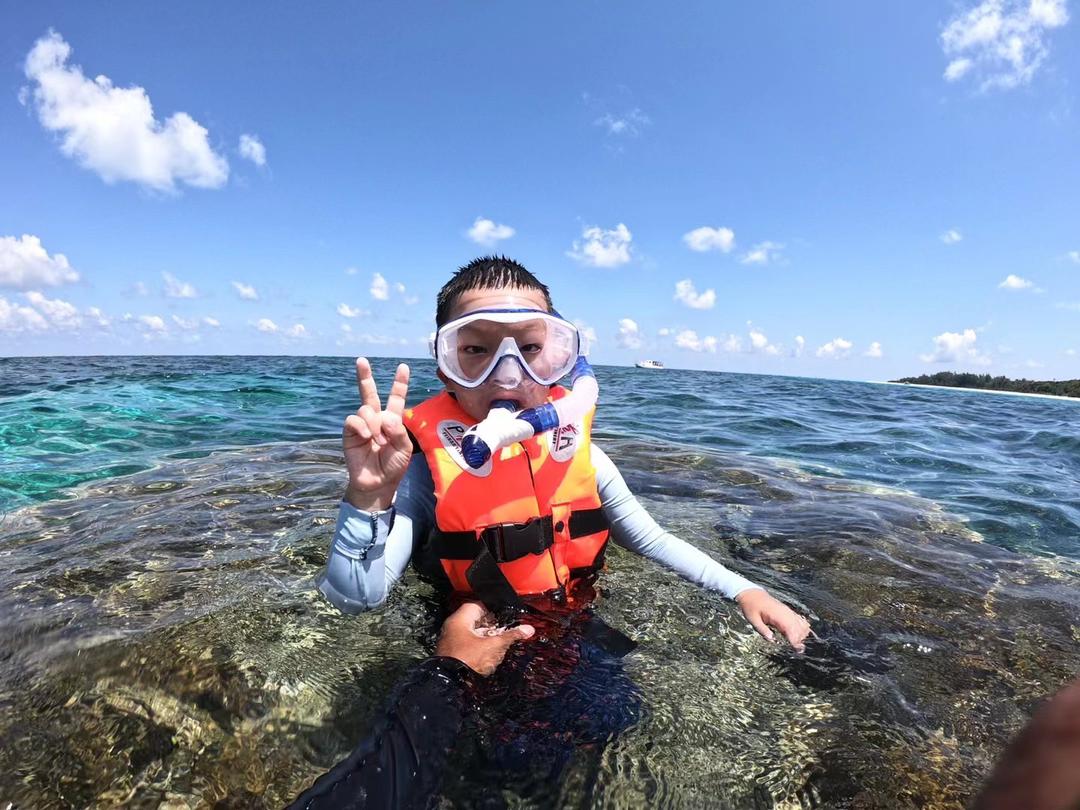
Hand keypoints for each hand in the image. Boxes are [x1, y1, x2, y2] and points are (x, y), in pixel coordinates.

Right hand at [343, 358, 412, 510]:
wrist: (377, 483)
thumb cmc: (393, 466)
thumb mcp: (404, 449)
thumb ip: (398, 431)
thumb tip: (384, 416)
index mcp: (392, 420)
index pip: (395, 397)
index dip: (399, 383)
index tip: (403, 367)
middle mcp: (376, 418)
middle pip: (369, 393)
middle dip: (364, 376)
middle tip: (361, 360)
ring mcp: (362, 425)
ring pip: (366, 409)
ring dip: (374, 424)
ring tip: (378, 441)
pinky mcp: (350, 433)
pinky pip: (354, 420)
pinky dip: (362, 426)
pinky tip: (366, 436)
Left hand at [434, 602, 535, 675]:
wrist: (451, 684)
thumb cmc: (469, 660)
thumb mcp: (494, 646)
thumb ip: (511, 636)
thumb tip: (528, 629)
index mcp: (459, 620)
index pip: (476, 606)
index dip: (492, 608)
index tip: (503, 614)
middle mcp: (452, 628)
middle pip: (474, 620)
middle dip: (490, 625)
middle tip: (503, 629)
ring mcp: (450, 642)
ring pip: (471, 634)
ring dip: (485, 637)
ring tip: (498, 642)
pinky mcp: (451, 655)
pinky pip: (467, 646)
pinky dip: (478, 647)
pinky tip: (488, 654)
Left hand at [735, 589, 810, 651]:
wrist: (752, 594)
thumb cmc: (751, 606)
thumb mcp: (752, 619)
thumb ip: (762, 629)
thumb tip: (771, 639)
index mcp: (776, 614)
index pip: (791, 628)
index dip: (795, 639)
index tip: (797, 649)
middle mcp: (785, 612)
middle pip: (799, 627)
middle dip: (800, 639)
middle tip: (797, 650)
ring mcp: (787, 611)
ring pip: (802, 623)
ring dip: (802, 634)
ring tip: (797, 644)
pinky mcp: (787, 611)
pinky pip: (800, 619)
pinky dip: (802, 628)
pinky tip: (798, 635)